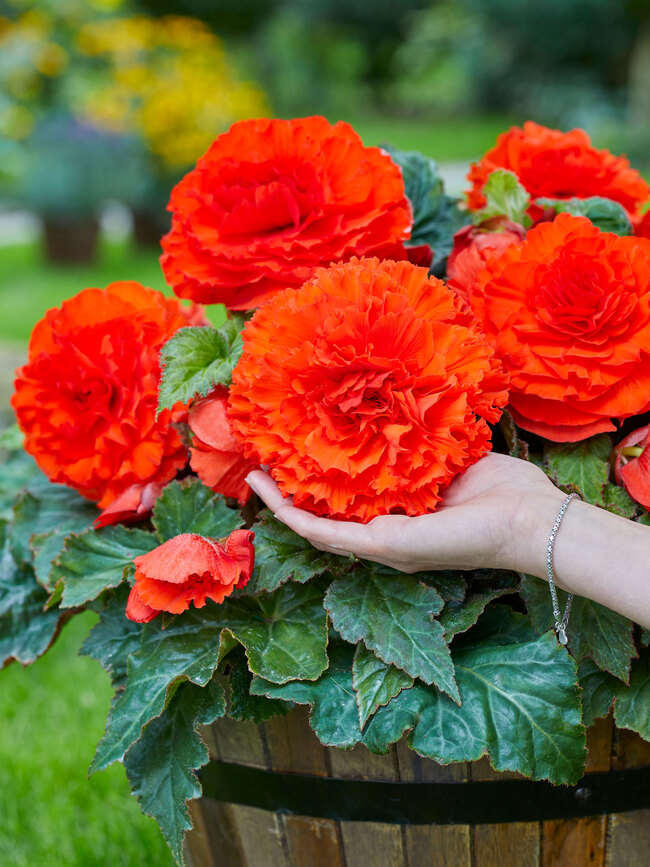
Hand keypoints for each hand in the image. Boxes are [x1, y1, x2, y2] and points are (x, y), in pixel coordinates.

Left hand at [245, 453, 564, 574]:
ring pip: (360, 464)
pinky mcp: (432, 458)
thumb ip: (354, 538)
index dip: (282, 504)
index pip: (317, 524)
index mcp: (379, 539)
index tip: (254, 478)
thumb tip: (305, 524)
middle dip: (299, 473)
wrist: (528, 517)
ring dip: (329, 448)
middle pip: (332, 493)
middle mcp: (390, 512)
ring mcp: (411, 483)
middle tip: (269, 447)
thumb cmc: (464, 539)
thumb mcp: (402, 545)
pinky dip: (371, 428)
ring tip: (300, 423)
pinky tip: (352, 408)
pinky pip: (394, 442)